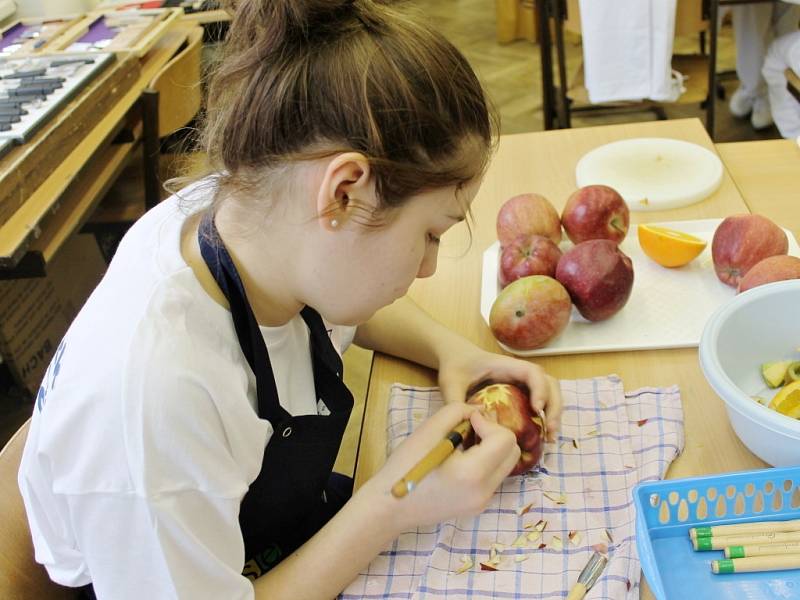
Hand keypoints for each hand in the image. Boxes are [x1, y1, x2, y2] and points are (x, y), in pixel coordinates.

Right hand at [364, 402, 519, 533]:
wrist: (390, 506)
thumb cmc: (405, 465)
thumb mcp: (429, 428)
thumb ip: (459, 410)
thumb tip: (481, 412)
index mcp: (473, 472)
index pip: (505, 439)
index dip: (488, 423)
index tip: (467, 421)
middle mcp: (485, 491)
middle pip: (512, 452)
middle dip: (495, 434)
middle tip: (469, 429)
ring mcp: (483, 502)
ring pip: (505, 465)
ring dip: (491, 448)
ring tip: (463, 444)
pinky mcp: (477, 506)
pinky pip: (493, 476)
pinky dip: (485, 462)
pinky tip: (460, 460)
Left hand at [437, 344, 561, 439]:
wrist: (454, 357)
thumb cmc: (455, 366)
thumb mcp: (450, 383)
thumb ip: (455, 401)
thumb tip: (469, 424)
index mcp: (505, 366)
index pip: (532, 372)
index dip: (540, 389)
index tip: (536, 409)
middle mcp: (518, 373)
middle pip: (549, 383)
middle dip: (554, 406)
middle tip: (550, 430)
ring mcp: (521, 383)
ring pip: (549, 393)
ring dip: (553, 413)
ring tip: (549, 436)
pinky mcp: (520, 393)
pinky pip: (539, 402)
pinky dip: (545, 417)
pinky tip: (541, 435)